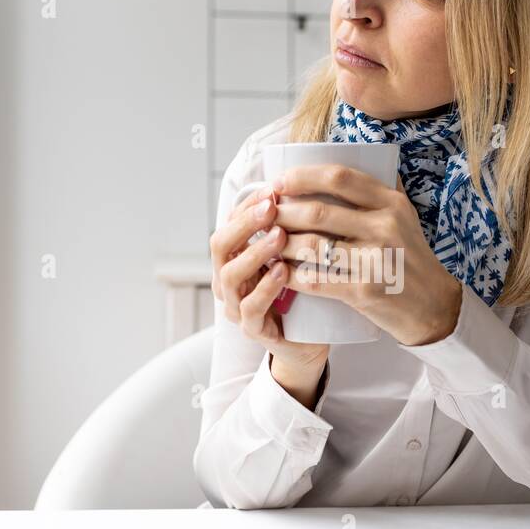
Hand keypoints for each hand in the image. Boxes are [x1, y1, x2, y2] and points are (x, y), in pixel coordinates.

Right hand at [209, 185, 329, 372]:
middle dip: (246, 224)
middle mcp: (229, 281)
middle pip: (221, 245)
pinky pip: (250, 308)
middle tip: (273, 207)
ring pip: (231, 276)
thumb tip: (303, 186)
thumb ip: (289, 228)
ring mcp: (237, 306)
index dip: (248, 206)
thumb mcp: (294, 255)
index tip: (274, 189)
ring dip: (255, 252)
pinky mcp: (253, 330)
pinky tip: (282, 272)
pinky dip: (265, 288)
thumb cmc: (302, 293)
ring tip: (280, 236)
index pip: (230, 224)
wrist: (309, 341)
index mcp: (235, 258)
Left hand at [271, 164, 463, 345]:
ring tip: (267, 244)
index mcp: (391, 203)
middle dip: (283, 212)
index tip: (279, 182)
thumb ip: (377, 193)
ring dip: (282, 244)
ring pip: (312, 245)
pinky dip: (292, 275)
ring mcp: (376, 259)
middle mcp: (386, 226)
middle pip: (319, 211)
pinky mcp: (366, 290)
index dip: (302, 176)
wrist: (434, 307)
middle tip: (264, 216)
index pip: (339, 177)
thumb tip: (340, 162)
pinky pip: (317, 279)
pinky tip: (279, 272)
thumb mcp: (404, 217)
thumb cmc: (410, 259)